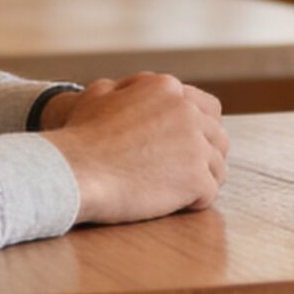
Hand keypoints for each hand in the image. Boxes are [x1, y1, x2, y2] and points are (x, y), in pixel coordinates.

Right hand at [44, 73, 228, 222]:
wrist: (75, 171)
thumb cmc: (79, 137)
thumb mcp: (97, 96)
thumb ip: (124, 89)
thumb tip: (129, 89)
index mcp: (167, 88)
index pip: (207, 108)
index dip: (200, 129)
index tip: (186, 146)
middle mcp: (187, 111)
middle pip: (218, 135)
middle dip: (207, 154)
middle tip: (188, 172)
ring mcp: (195, 145)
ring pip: (218, 165)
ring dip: (204, 178)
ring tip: (183, 192)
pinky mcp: (197, 178)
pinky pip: (210, 192)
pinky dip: (196, 201)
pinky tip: (178, 205)